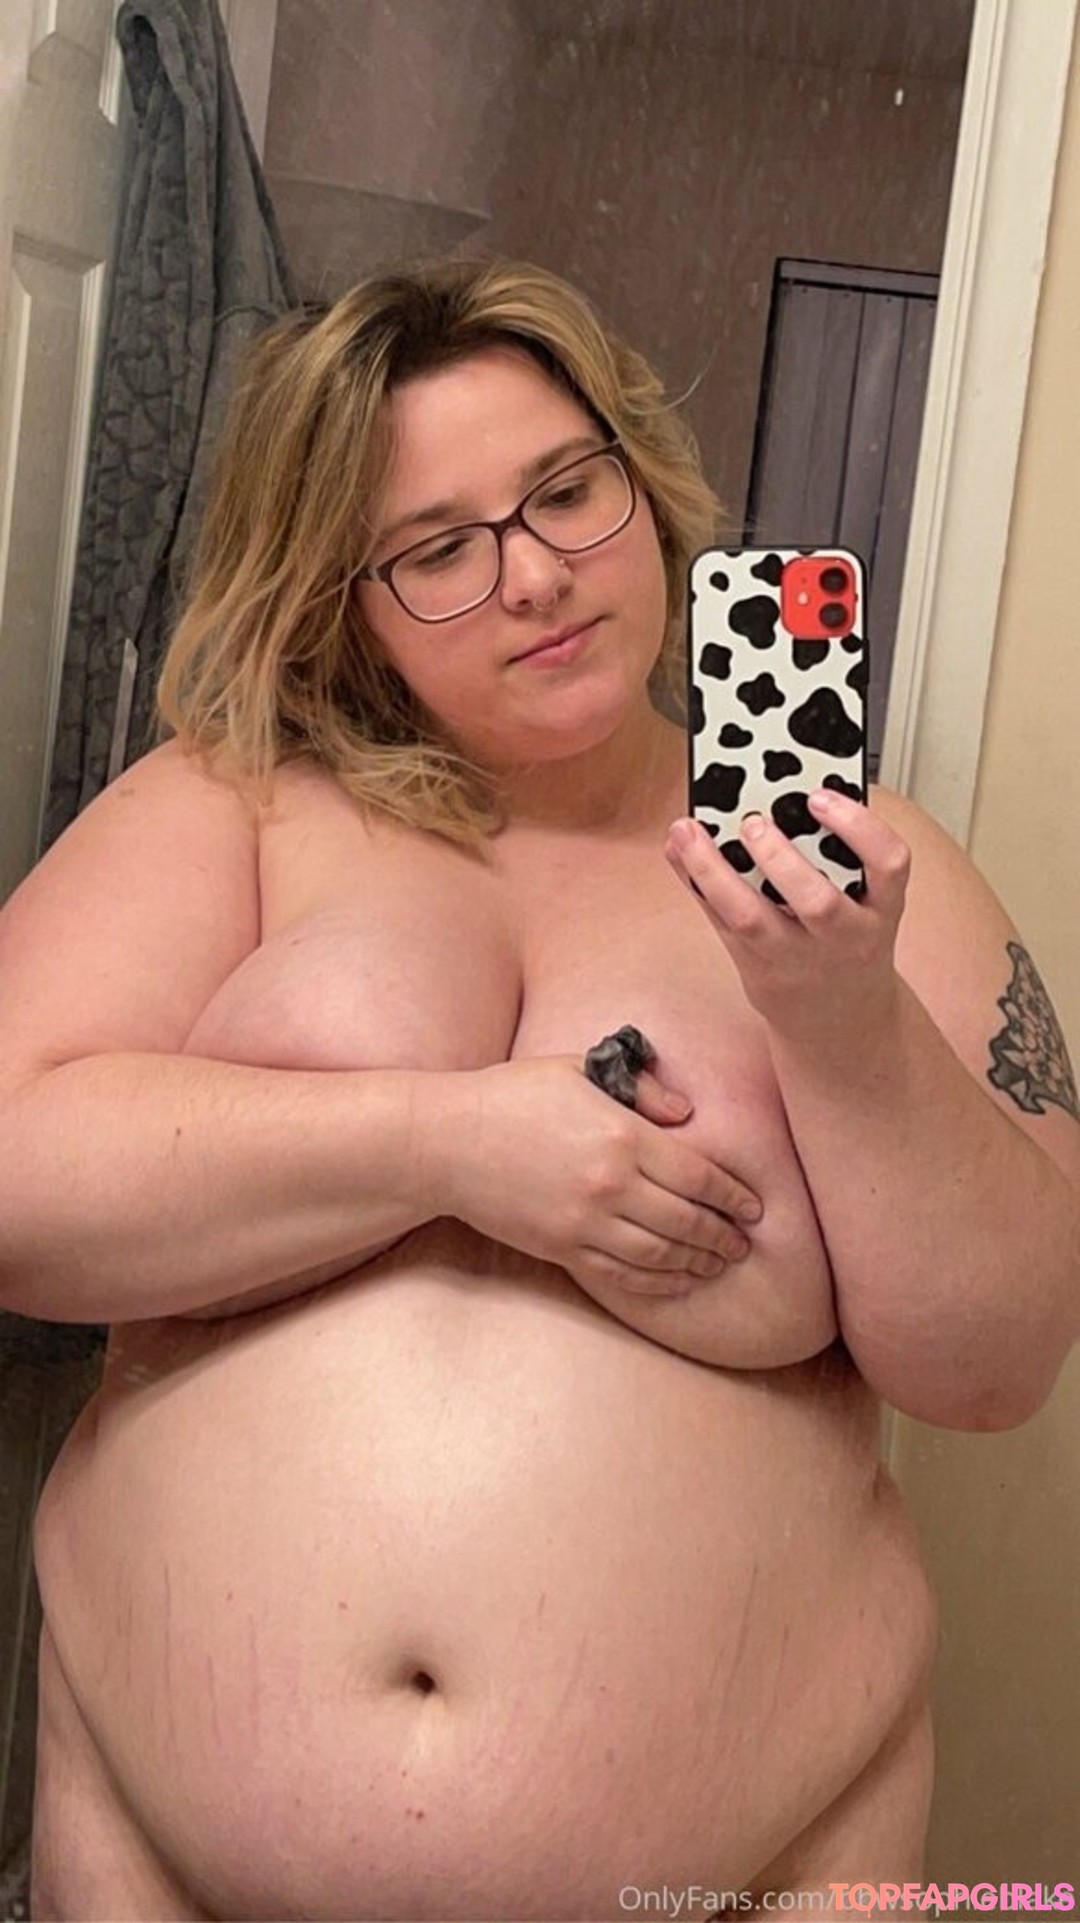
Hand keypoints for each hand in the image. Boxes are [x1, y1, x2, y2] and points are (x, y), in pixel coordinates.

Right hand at [436, 1055, 760, 1297]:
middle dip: (723, 1236)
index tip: (754, 1208)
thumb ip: (640, 1088)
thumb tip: (688, 1114)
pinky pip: (622, 1275)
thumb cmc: (513, 1095)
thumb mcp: (578, 1070)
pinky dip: (657, 1283)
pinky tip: (675, 1280)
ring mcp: (585, 1223)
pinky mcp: (561, 1248)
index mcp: (622, 1136)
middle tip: (743, 1244)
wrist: (446, 1142)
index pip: (699, 1175)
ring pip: (660, 1256)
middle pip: (687, 1222)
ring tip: (717, 1265)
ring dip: (697, 1264)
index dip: (734, 1196)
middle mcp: (610, 1185)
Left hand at [664, 790, 910, 1048]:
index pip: (888, 863)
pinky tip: (680, 855)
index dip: (859, 826)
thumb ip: (831, 850)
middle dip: (780, 858)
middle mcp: (845, 937)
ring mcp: (800, 960)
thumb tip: (776, 789)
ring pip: (754, 920)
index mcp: (881, 908)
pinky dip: (698, 887)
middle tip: (751, 822)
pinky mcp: (760, 974)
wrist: (844, 1023)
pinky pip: (722, 928)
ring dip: (716, 873)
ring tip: (690, 834)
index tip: (820, 797)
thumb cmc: (848, 946)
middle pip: (818, 902)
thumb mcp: (863, 902)